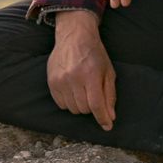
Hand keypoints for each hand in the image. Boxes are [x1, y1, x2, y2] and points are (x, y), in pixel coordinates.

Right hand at [46, 9, 115, 129]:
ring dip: (80, 105)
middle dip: (92, 107)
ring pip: (72, 109)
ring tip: (82, 91)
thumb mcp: (108, 71)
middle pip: (84, 109)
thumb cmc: (94, 53)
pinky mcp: (51, 81)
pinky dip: (69, 102)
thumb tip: (110, 117)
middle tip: (93, 95)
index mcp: (91, 74)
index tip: (107, 126)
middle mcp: (74, 78)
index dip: (102, 118)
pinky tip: (72, 90)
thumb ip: (109, 95)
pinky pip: (61, 104)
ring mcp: (60, 80)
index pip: (96, 105)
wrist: (74, 36)